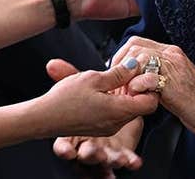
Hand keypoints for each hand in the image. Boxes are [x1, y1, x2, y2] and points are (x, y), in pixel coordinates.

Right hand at [48, 60, 145, 177]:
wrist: (43, 118)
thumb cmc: (65, 99)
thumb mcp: (93, 78)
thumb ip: (118, 73)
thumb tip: (135, 66)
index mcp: (118, 111)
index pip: (151, 102)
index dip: (148, 86)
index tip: (138, 74)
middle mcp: (117, 123)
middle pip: (141, 106)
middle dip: (136, 88)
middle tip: (123, 74)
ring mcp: (108, 128)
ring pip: (128, 110)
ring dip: (124, 95)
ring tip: (109, 82)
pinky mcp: (100, 128)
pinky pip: (115, 115)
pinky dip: (114, 102)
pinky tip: (100, 92)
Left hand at [113, 37, 194, 138]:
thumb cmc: (194, 101)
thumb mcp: (170, 81)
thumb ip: (153, 74)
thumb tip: (128, 78)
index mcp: (170, 52)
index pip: (136, 42)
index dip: (121, 57)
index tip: (116, 74)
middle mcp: (172, 55)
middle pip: (134, 47)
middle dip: (120, 66)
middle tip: (118, 84)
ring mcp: (174, 67)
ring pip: (139, 58)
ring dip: (128, 77)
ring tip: (128, 92)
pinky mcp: (175, 83)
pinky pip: (148, 78)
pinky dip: (138, 87)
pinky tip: (139, 96)